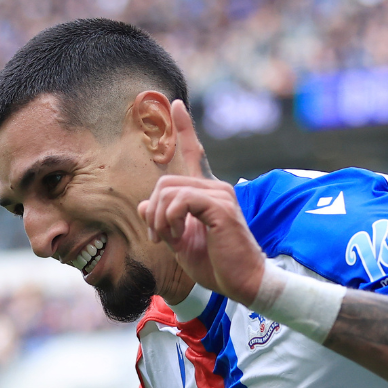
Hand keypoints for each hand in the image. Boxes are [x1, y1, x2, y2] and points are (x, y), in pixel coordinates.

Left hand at [136, 100, 266, 304]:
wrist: (243, 283)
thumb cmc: (216, 265)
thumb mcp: (179, 242)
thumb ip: (163, 222)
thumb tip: (144, 204)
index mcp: (207, 194)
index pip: (195, 153)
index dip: (185, 129)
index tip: (175, 104)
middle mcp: (216, 188)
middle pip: (165, 182)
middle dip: (153, 212)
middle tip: (158, 237)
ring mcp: (220, 194)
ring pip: (168, 191)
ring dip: (160, 219)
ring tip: (169, 240)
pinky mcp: (220, 206)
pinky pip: (180, 201)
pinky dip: (170, 220)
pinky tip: (178, 235)